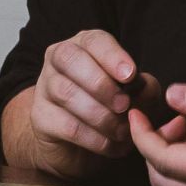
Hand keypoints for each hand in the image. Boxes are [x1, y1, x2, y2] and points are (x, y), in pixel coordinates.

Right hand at [25, 29, 160, 176]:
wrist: (78, 144)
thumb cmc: (109, 108)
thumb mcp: (134, 94)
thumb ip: (144, 87)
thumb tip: (144, 88)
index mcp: (84, 46)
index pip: (94, 41)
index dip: (112, 56)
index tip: (130, 75)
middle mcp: (59, 60)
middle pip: (70, 59)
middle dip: (101, 84)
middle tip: (124, 105)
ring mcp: (45, 87)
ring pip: (66, 93)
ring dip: (100, 115)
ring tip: (122, 131)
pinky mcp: (40, 117)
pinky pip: (67, 125)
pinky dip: (94, 138)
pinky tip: (111, 145)